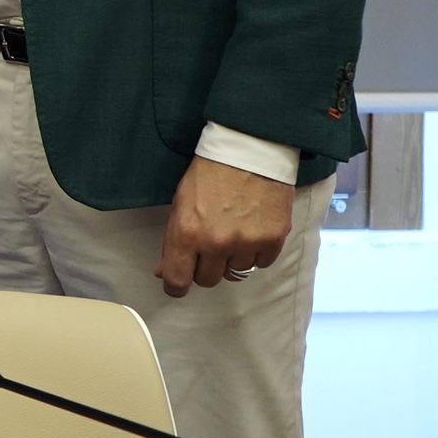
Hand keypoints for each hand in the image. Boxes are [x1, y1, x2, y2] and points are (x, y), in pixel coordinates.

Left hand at [155, 154, 293, 297]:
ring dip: (231, 258)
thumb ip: (172, 241)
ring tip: (232, 231)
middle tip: (207, 246)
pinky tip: (251, 230)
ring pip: (236, 272)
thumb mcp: (180, 204)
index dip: (175, 285)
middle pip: (207, 280)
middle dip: (204, 267)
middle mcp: (217, 242)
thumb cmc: (209, 173)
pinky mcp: (274, 239)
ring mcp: (247, 242)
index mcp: (187, 233)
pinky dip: (255, 252)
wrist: (249, 152)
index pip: (177, 280)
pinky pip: (261, 263)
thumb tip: (163, 272)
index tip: (177, 284)